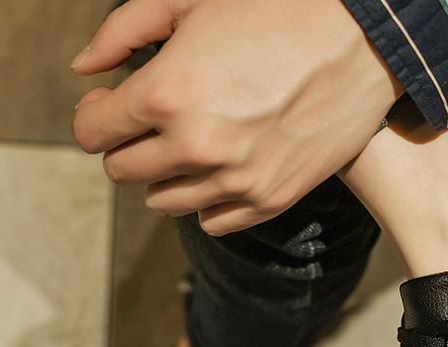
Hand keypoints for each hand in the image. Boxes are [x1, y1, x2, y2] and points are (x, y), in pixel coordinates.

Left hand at [71, 0, 400, 234]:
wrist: (362, 42)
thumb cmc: (276, 10)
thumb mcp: (190, 1)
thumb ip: (123, 31)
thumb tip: (85, 69)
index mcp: (167, 94)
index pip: (93, 132)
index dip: (94, 115)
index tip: (112, 103)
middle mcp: (197, 147)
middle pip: (123, 171)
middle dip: (126, 144)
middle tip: (150, 122)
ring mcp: (237, 181)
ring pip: (164, 201)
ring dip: (164, 174)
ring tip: (187, 145)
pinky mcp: (272, 199)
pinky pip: (214, 222)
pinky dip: (205, 201)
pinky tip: (218, 171)